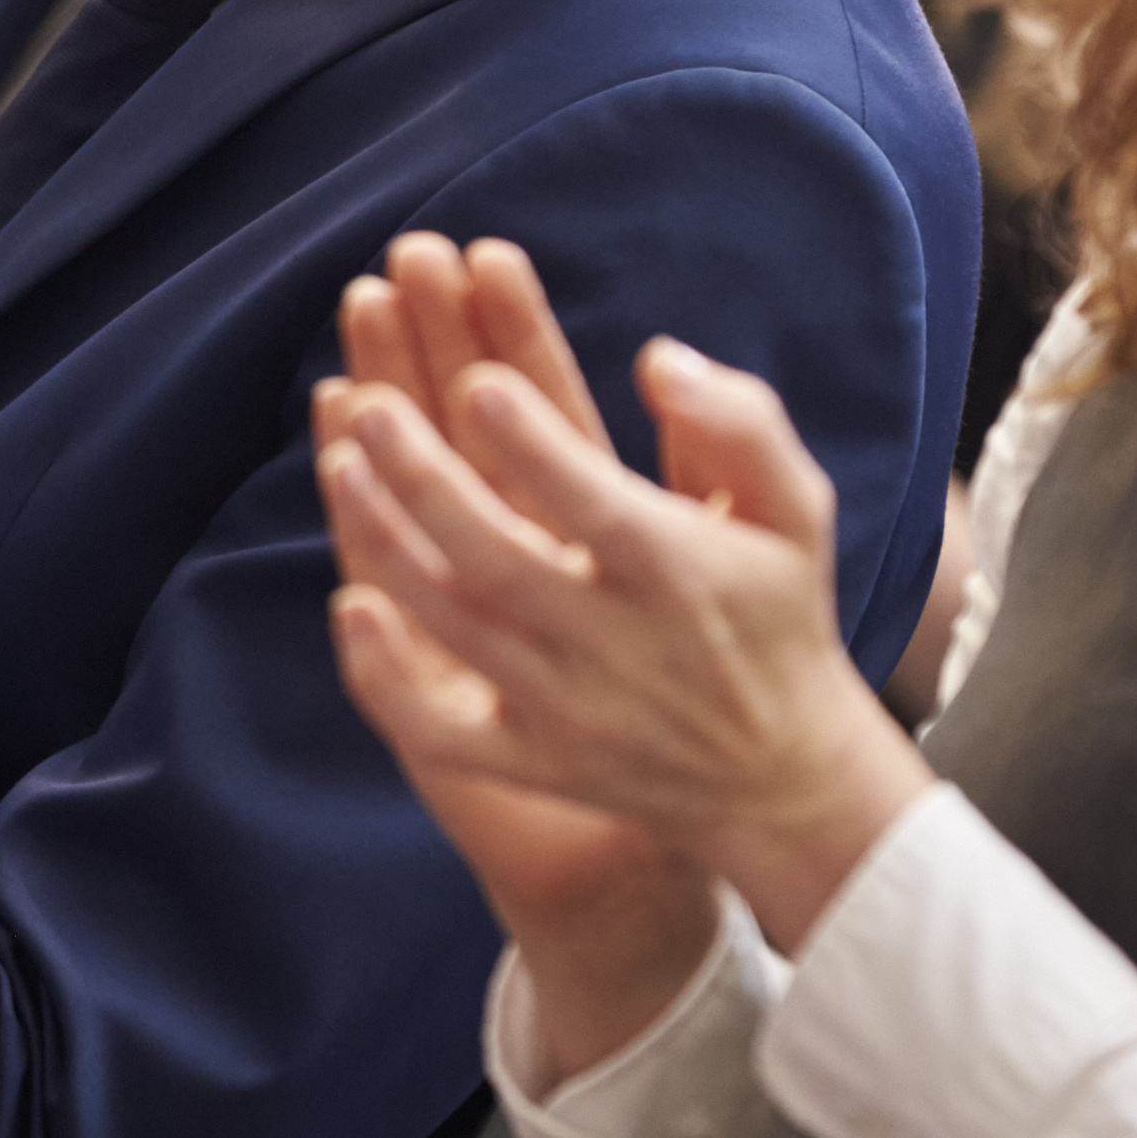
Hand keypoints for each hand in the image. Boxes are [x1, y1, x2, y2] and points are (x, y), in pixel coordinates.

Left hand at [316, 237, 717, 1079]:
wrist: (779, 778)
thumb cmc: (778, 614)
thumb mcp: (795, 511)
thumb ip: (740, 424)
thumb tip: (659, 359)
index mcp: (678, 573)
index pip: (594, 505)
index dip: (534, 445)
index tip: (477, 379)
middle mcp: (616, 646)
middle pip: (499, 561)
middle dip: (427, 480)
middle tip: (371, 405)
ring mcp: (566, 710)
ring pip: (456, 627)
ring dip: (390, 544)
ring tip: (341, 459)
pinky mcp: (531, 762)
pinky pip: (441, 731)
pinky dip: (387, 677)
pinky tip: (347, 602)